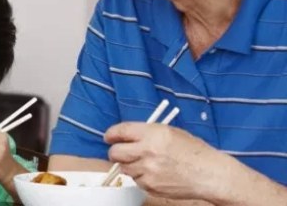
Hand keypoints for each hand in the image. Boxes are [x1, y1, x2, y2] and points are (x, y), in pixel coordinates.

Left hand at [105, 122, 228, 200]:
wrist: (210, 174)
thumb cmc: (193, 151)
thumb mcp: (170, 132)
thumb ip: (146, 133)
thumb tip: (125, 136)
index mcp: (152, 134)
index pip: (120, 132)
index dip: (111, 134)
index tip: (109, 137)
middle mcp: (147, 152)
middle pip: (115, 153)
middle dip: (115, 152)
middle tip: (122, 152)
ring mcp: (148, 171)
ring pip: (125, 168)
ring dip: (130, 165)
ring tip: (146, 162)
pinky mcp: (151, 186)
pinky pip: (136, 180)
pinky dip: (141, 177)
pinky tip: (155, 173)